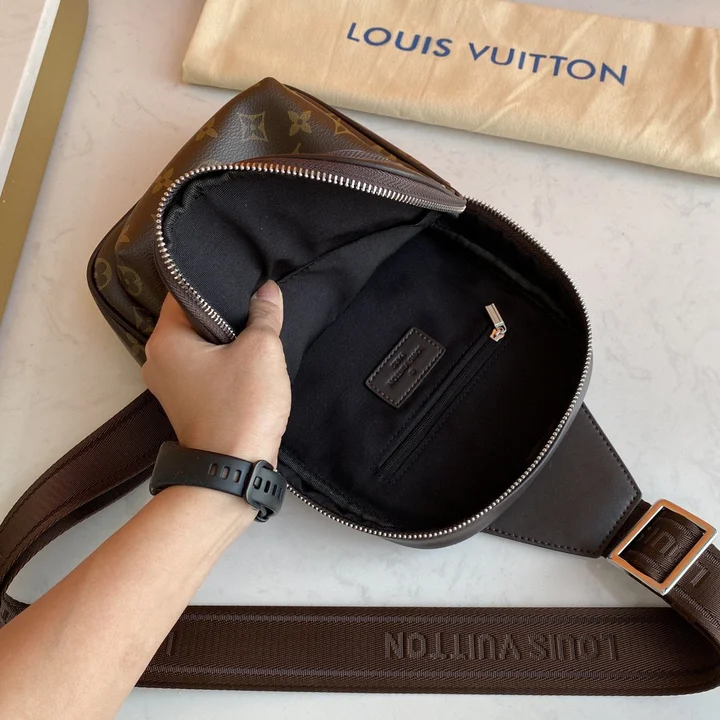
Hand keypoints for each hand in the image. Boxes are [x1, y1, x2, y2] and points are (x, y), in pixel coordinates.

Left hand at [142, 280, 290, 465]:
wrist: (233, 471)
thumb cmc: (241, 406)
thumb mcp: (262, 351)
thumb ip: (265, 315)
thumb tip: (268, 290)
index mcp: (165, 340)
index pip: (185, 291)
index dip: (215, 280)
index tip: (242, 275)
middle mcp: (157, 359)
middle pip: (192, 319)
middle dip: (224, 310)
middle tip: (255, 298)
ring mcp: (169, 385)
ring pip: (200, 345)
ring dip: (226, 338)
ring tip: (256, 326)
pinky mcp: (186, 403)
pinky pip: (203, 368)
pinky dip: (223, 361)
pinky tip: (248, 357)